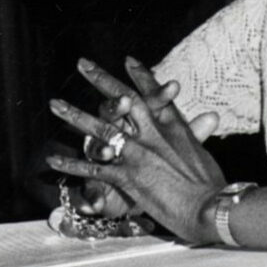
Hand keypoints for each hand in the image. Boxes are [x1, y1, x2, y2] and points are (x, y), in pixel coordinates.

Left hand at [46, 57, 226, 243]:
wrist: (211, 206)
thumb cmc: (211, 184)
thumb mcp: (203, 152)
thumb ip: (199, 132)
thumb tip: (212, 116)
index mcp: (174, 127)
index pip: (155, 95)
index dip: (141, 77)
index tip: (128, 60)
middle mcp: (154, 134)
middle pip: (123, 101)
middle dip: (101, 80)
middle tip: (83, 64)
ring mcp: (139, 154)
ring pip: (101, 130)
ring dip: (75, 116)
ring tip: (55, 105)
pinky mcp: (129, 177)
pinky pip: (93, 169)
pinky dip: (72, 165)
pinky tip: (54, 159)